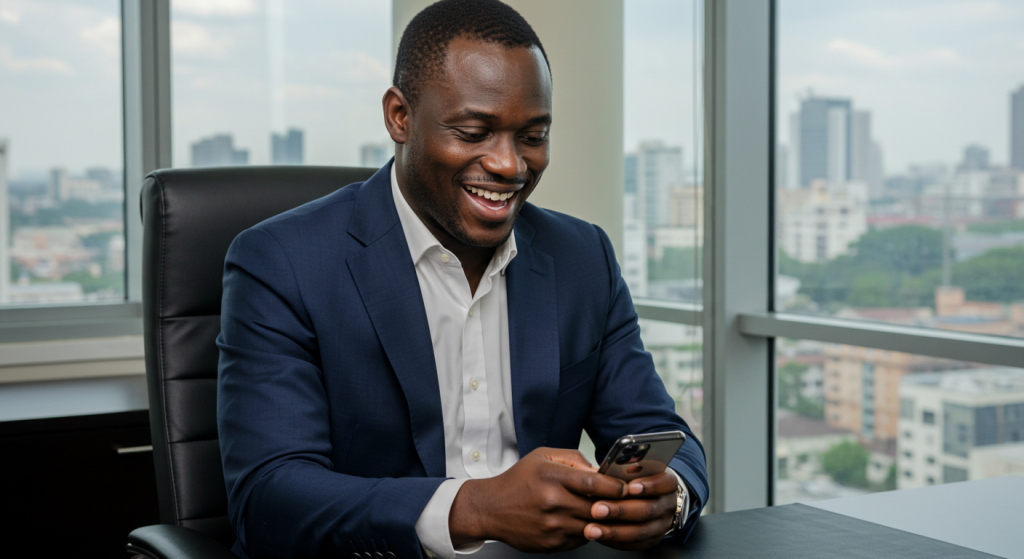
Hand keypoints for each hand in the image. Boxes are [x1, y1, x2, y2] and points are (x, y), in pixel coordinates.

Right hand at [449, 448, 627, 552]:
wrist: (491, 509)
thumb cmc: (518, 481)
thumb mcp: (542, 457)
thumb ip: (573, 459)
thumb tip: (600, 469)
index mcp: (552, 477)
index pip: (595, 482)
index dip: (615, 486)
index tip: (624, 487)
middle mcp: (553, 502)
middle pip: (598, 507)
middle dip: (613, 505)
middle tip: (622, 502)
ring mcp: (552, 526)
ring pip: (593, 526)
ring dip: (602, 521)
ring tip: (603, 512)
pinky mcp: (551, 544)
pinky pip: (581, 540)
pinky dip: (587, 532)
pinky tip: (582, 522)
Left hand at [583, 471, 677, 550]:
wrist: (652, 497)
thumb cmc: (639, 478)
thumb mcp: (637, 466)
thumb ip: (627, 466)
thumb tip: (611, 468)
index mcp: (668, 483)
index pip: (665, 483)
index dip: (648, 486)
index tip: (628, 487)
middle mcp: (668, 505)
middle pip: (648, 510)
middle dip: (620, 510)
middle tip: (597, 509)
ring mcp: (661, 525)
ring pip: (639, 531)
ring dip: (613, 531)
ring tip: (592, 529)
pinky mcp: (651, 540)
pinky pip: (633, 544)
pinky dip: (614, 541)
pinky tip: (599, 536)